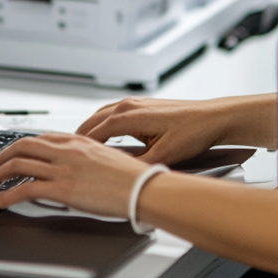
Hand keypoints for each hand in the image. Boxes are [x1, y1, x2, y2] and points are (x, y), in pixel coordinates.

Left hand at [0, 132, 143, 218]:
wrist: (144, 189)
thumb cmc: (133, 178)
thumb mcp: (106, 158)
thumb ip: (86, 158)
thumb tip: (75, 168)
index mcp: (77, 141)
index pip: (39, 138)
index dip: (18, 147)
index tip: (10, 156)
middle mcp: (66, 150)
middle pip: (20, 146)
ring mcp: (62, 169)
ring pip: (16, 165)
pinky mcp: (61, 190)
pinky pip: (22, 191)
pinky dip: (2, 197)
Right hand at [76, 96, 241, 165]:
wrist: (213, 118)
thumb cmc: (193, 132)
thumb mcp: (163, 155)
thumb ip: (137, 165)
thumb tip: (120, 174)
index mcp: (129, 115)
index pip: (94, 132)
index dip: (79, 147)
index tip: (68, 158)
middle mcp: (129, 105)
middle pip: (93, 121)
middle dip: (78, 137)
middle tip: (64, 152)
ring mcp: (136, 103)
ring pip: (101, 115)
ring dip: (89, 129)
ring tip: (78, 145)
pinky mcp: (143, 106)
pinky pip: (113, 113)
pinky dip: (102, 124)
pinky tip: (103, 135)